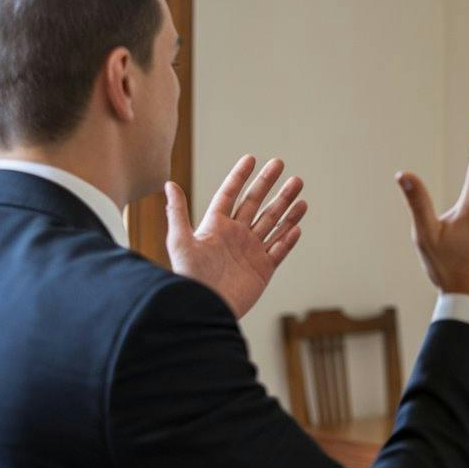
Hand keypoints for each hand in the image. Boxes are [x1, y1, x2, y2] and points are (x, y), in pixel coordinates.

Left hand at [165, 155, 306, 318]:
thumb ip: (178, 212)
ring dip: (286, 207)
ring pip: (273, 223)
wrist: (205, 309)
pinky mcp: (263, 269)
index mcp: (216, 226)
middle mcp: (236, 236)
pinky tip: (297, 225)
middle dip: (270, 184)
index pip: (231, 194)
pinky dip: (289, 238)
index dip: (240, 176)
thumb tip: (169, 184)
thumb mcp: (180, 242)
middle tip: (282, 165)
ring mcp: (251, 252)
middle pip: (256, 204)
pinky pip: (279, 249)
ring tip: (299, 190)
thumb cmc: (189, 277)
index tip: (252, 158)